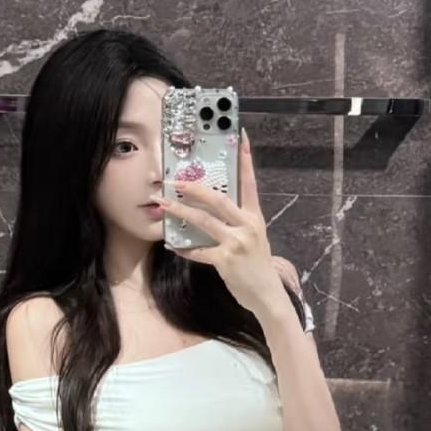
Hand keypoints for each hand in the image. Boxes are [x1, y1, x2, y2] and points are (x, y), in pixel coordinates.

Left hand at [157, 129, 284, 316]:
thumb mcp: (253, 237)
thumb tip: (213, 206)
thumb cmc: (257, 264)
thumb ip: (237, 220)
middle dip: (195, 188)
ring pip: (204, 221)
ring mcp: (237, 243)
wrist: (266, 294)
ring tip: (163, 205)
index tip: (240, 136)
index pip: (249, 182)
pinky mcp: (226, 260)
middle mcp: (247, 225)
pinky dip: (184, 249)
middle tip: (175, 180)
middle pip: (218, 199)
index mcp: (254, 216)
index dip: (245, 159)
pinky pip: (199, 251)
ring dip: (181, 212)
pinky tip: (173, 245)